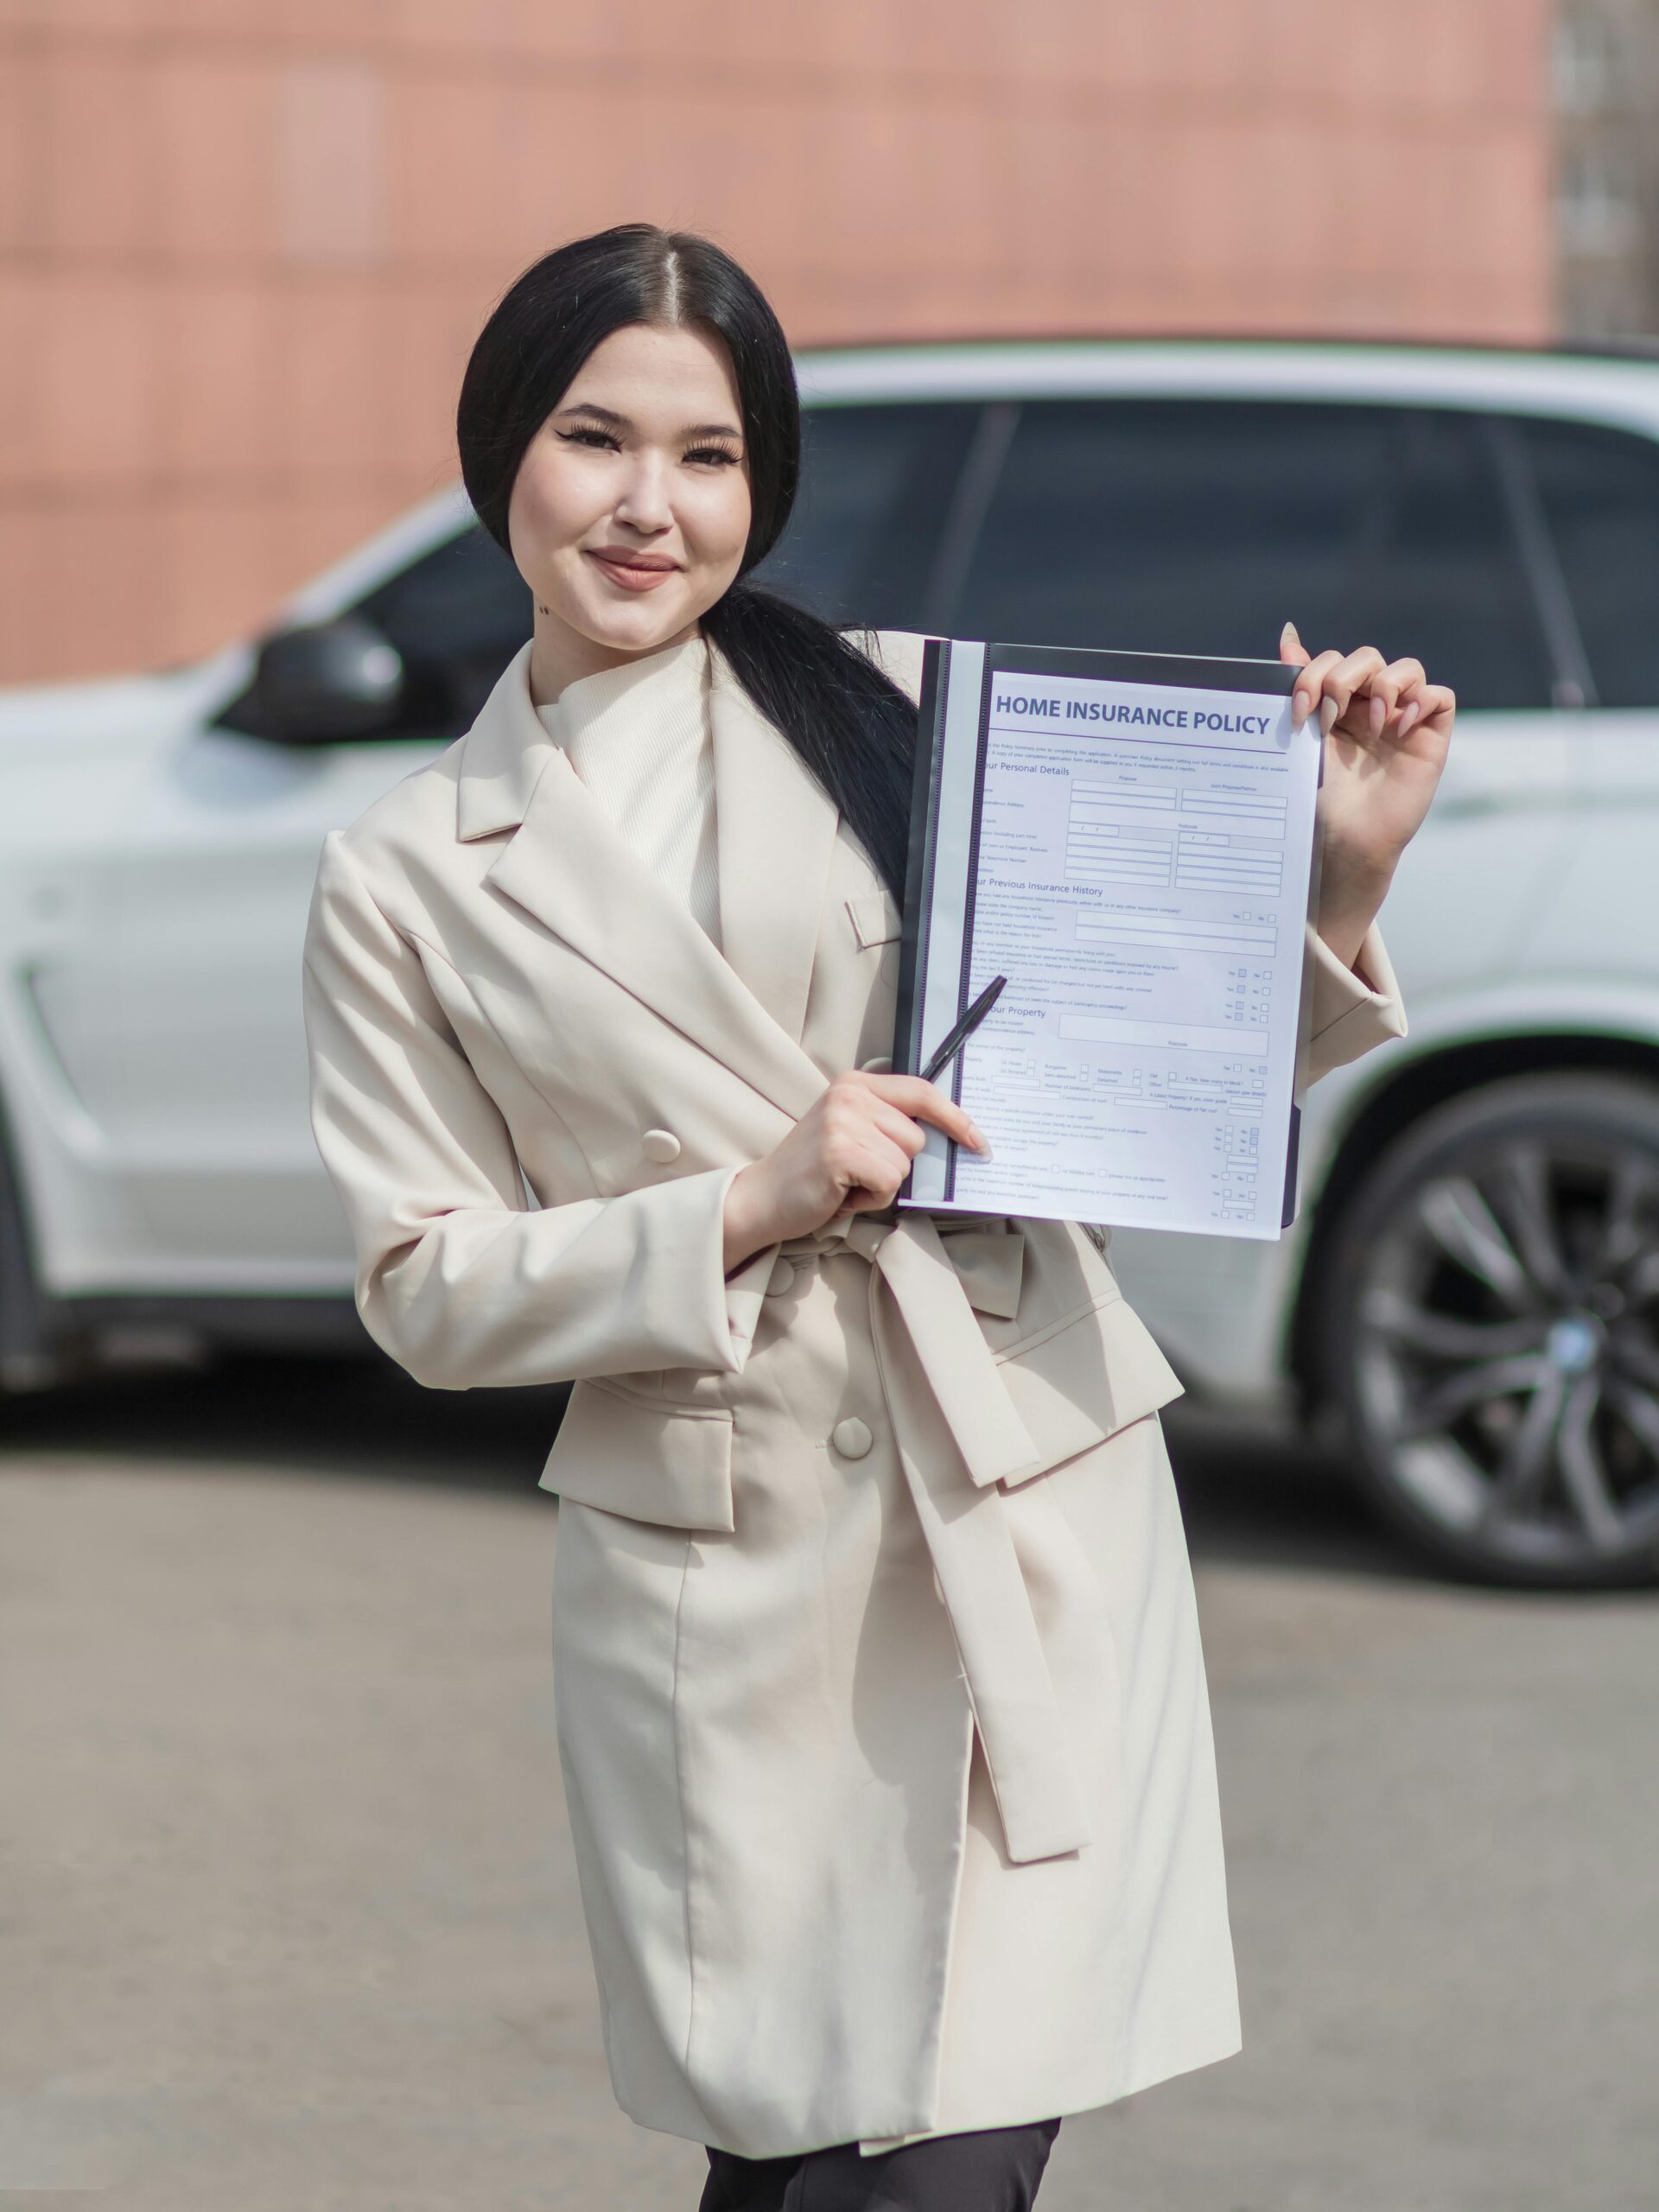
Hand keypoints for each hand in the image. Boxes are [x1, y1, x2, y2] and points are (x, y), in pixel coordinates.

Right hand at [722, 1072, 987, 1273]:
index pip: (922, 1091)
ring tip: (846, 1182)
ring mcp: (844, 1121)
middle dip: (895, 1164)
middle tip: (855, 1171)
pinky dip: (871, 1198)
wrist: (762, 1198)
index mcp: (855, 1083)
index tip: (978, 1141)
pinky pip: (889, 1182)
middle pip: (917, 1137)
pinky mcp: (841, 1151)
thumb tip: (948, 1134)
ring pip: (905, 1163)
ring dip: (881, 1184)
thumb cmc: (813, 1173)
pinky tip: (842, 1194)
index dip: (955, 1118)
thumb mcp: (849, 1130)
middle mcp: (850, 1094)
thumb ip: (886, 1122)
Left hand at [1280, 621, 1454, 969]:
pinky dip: (1422, 699)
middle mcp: (1369, 706)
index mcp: (1334, 704)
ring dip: (1383, 684)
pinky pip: (1439, 695)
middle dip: (1342, 678)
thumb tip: (1287, 634)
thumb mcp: (1301, 738)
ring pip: (1406, 668)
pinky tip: (1399, 724)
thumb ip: (1298, 687)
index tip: (1298, 710)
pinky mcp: (1429, 736)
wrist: (1343, 841)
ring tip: (1369, 722)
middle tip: (1327, 716)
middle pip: (1366, 658)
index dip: (1314, 674)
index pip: (1332, 661)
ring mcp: (1401, 719)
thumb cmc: (1319, 798)